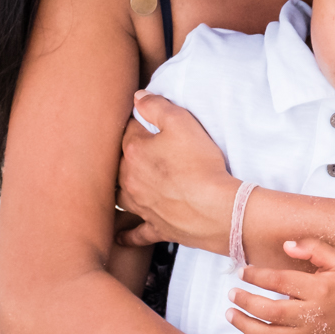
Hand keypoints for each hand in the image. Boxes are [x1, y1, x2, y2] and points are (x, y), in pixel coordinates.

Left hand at [118, 92, 237, 249]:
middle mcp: (130, 181)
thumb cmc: (200, 165)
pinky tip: (120, 235)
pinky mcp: (156, 227)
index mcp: (134, 152)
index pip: (128, 130)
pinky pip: (135, 233)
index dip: (138, 123)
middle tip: (131, 150)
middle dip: (124, 156)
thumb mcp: (182, 122)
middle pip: (118, 164)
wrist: (217, 210)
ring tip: (117, 188)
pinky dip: (126, 234)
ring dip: (118, 191)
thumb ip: (156, 106)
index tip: (145, 121)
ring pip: (120, 197)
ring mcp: (142, 206)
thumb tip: (137, 97)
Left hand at [227, 239, 334, 333]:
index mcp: (319, 290)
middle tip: (231, 294)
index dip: (257, 276)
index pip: (280, 281)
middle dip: (246, 302)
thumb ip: (314, 248)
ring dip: (245, 326)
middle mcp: (313, 316)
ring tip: (230, 314)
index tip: (242, 272)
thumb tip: (286, 246)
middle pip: (271, 312)